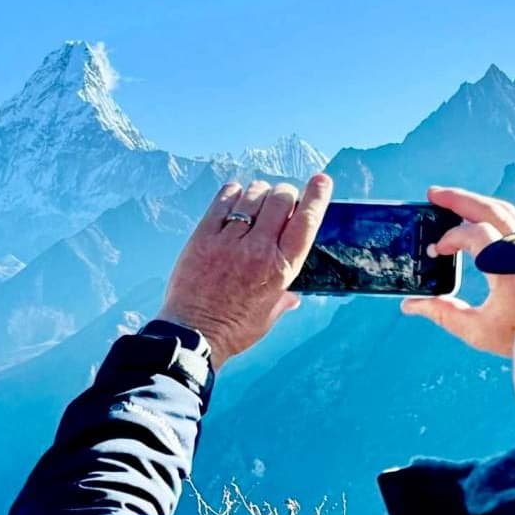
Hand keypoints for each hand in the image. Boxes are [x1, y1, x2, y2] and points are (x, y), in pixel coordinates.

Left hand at [156, 175, 332, 367]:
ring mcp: (229, 241)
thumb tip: (294, 296)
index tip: (321, 180)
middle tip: (280, 199)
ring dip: (258, 192)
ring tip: (256, 200)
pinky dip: (231, 192)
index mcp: (282, 268)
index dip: (317, 196)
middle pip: (281, 199)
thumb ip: (284, 299)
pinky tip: (233, 195)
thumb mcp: (269, 315)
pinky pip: (221, 201)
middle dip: (285, 194)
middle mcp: (259, 249)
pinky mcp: (202, 237)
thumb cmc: (234, 329)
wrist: (193, 334)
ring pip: (252, 196)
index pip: (306, 221)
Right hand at [400, 185, 514, 356]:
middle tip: (432, 194)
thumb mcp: (479, 331)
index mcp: (510, 271)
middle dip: (458, 199)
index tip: (435, 251)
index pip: (476, 234)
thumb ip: (443, 314)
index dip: (450, 238)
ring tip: (448, 199)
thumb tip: (411, 304)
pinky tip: (474, 216)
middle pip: (491, 210)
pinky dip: (489, 213)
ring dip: (474, 202)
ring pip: (504, 211)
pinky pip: (513, 220)